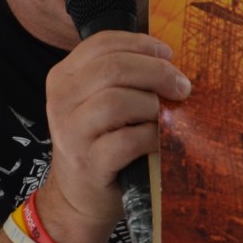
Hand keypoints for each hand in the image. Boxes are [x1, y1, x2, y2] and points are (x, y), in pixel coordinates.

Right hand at [34, 30, 191, 242]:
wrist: (79, 198)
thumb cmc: (100, 143)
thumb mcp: (100, 102)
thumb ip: (124, 77)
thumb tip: (171, 60)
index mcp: (63, 77)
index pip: (102, 43)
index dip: (142, 44)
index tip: (168, 55)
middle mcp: (61, 100)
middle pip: (114, 68)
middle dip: (157, 72)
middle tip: (182, 87)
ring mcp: (71, 132)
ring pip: (117, 100)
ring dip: (154, 105)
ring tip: (168, 116)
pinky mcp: (89, 163)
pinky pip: (128, 139)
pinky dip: (152, 136)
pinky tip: (161, 140)